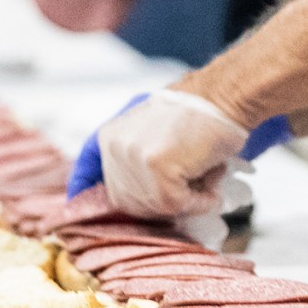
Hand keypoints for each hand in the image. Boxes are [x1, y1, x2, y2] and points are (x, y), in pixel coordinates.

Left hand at [71, 89, 261, 217]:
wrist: (226, 96)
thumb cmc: (200, 115)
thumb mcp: (154, 131)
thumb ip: (138, 159)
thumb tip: (141, 201)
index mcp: (110, 137)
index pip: (90, 179)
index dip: (91, 197)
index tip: (81, 211)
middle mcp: (115, 147)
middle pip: (129, 203)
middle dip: (161, 202)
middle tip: (189, 187)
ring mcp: (134, 157)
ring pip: (157, 207)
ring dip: (187, 201)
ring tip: (205, 175)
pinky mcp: (157, 167)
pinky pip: (178, 205)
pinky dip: (202, 200)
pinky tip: (211, 179)